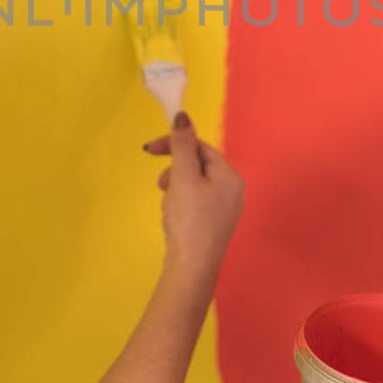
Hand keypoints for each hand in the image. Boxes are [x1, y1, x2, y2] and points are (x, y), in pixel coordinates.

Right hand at [141, 112, 243, 274]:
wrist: (192, 267)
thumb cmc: (189, 219)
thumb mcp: (183, 177)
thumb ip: (182, 145)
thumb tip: (182, 115)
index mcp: (230, 176)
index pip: (201, 147)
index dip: (175, 143)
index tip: (148, 150)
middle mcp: (233, 191)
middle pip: (198, 165)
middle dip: (175, 170)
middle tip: (162, 185)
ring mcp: (225, 210)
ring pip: (194, 184)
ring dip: (175, 188)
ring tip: (168, 205)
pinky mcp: (213, 226)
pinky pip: (195, 202)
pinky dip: (180, 203)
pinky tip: (173, 218)